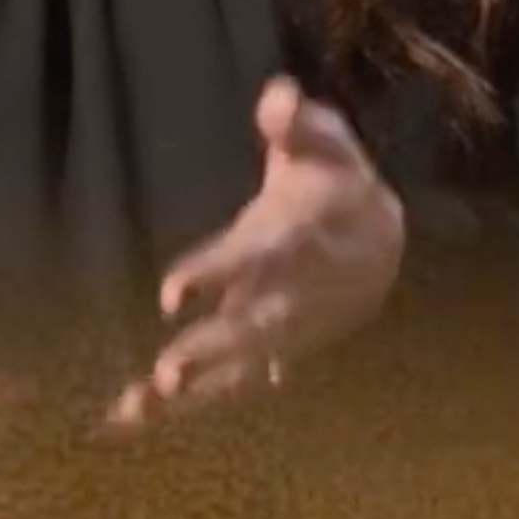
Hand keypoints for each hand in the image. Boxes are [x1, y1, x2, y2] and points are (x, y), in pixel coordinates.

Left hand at [101, 75, 403, 432]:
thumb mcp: (324, 138)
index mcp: (296, 235)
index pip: (255, 258)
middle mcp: (291, 290)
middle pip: (251, 327)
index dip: (216, 274)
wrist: (384, 238)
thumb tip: (277, 96)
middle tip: (163, 375)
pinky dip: (192, 404)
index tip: (171, 293)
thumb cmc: (337, 179)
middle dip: (210, 352)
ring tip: (134, 411)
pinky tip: (138, 422)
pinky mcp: (276, 349)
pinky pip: (233, 383)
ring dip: (193, 392)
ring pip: (239, 366)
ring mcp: (285, 328)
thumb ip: (298, 120)